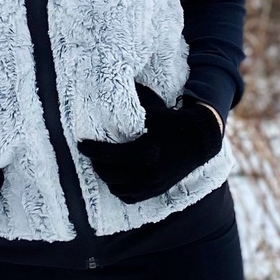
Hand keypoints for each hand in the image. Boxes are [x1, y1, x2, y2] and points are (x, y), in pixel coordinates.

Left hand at [77, 88, 222, 204]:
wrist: (199, 139)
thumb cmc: (170, 120)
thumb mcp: (149, 107)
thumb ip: (129, 99)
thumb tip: (107, 83)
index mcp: (143, 151)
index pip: (107, 155)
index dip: (90, 150)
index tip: (81, 144)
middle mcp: (146, 172)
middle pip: (108, 173)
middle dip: (96, 162)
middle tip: (90, 152)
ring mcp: (152, 184)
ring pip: (117, 187)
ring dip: (106, 176)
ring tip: (102, 163)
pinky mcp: (156, 190)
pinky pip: (129, 196)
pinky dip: (119, 188)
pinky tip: (115, 177)